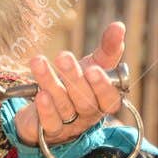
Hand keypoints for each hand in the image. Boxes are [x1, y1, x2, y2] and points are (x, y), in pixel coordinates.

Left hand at [14, 20, 126, 149]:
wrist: (47, 104)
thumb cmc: (77, 83)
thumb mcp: (93, 65)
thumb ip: (107, 49)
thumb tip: (118, 26)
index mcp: (103, 101)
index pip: (109, 98)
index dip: (102, 86)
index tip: (93, 68)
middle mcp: (88, 115)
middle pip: (84, 101)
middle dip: (74, 79)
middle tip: (63, 57)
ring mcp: (69, 125)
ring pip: (63, 107)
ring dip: (51, 83)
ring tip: (38, 62)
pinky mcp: (50, 131)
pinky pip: (50, 123)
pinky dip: (45, 109)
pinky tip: (40, 94)